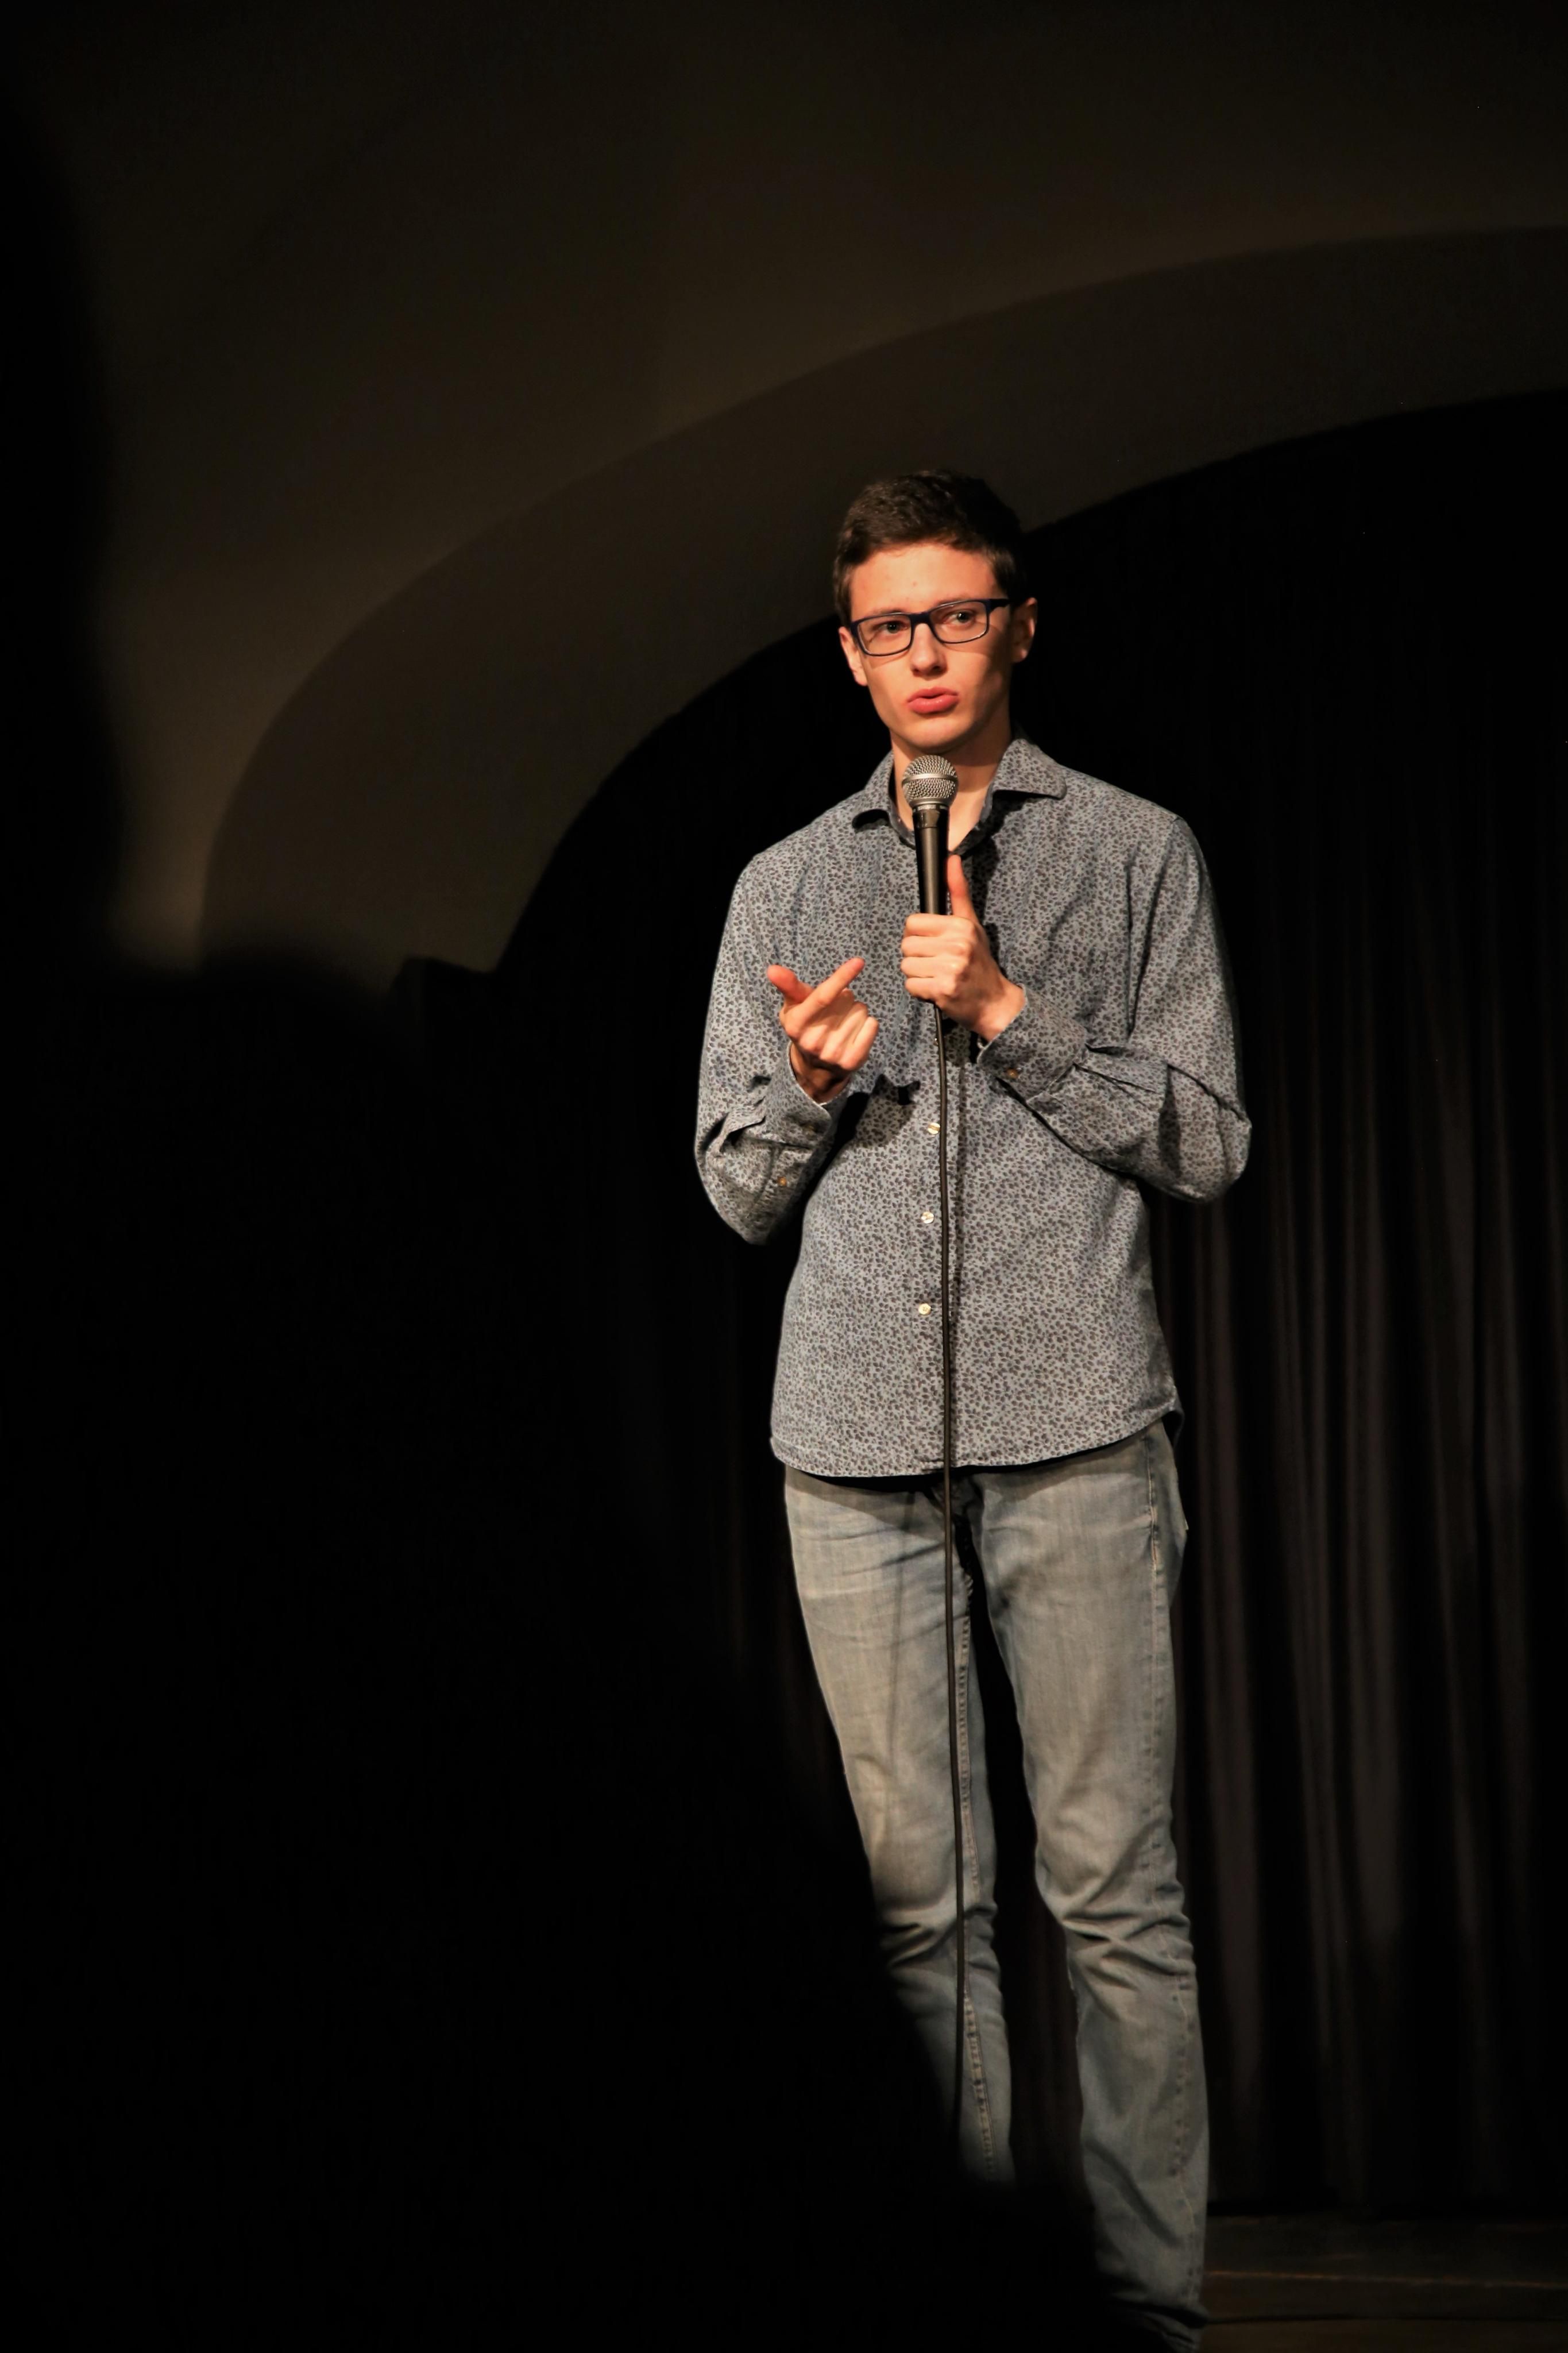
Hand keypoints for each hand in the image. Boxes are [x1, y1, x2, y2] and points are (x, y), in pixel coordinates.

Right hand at [766, 957, 878, 1103]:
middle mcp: (813, 1041)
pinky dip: (868, 1024)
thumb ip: (788, 986)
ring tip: (843, 1023)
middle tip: (834, 1012)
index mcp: (796, 1024)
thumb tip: (772, 969)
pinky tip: (855, 1031)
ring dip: (856, 1012)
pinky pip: (871, 1026)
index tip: (858, 961)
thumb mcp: (794, 1007)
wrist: (815, 1067)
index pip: (823, 996)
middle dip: (845, 999)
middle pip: (847, 1000)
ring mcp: (833, 1053)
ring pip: (861, 1012)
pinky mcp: (852, 1061)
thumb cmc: (806, 1026)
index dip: (841, 977)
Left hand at [900, 855, 1024, 1040]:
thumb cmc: (979, 962)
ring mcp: (950, 969)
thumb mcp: (971, 924)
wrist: (995, 1002)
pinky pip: (911, 986)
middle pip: (906, 945)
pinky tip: (936, 990)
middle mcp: (956, 945)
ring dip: (917, 975)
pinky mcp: (942, 991)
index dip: (917, 935)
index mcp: (960, 926)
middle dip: (916, 956)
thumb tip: (951, 859)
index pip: (912, 923)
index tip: (932, 944)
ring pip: (906, 966)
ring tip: (936, 976)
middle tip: (936, 963)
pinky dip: (919, 991)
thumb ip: (957, 892)